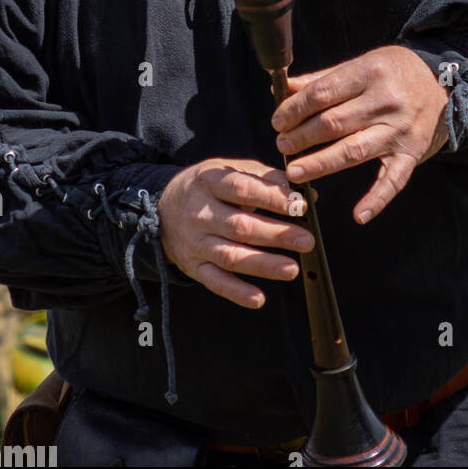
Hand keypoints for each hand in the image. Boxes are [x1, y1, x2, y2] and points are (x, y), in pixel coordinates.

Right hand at [157, 158, 314, 308]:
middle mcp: (200, 213)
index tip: (300, 205)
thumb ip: (265, 177)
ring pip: (230, 256)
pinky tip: (259, 299)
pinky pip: (215, 282)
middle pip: (240, 226)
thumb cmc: (207, 187)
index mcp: (210, 182)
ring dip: (263, 264)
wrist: (161, 209)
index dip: (273, 198)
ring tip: (291, 269)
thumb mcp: (228, 170)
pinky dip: (236, 292)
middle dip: (276, 235)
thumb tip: (302, 190)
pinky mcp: (193, 266)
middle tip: (306, 240)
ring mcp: (196, 242)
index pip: (243, 189)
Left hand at [273, 45, 448, 223]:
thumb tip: (282, 89)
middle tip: (282, 146)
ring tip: (295, 172)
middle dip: (301, 137)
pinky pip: (394, 180)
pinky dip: (377, 200)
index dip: (295, 109)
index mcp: (370, 73)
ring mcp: (399, 130)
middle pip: (334, 123)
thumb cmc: (396, 72)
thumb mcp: (362, 64)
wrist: (445, 83)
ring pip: (354, 150)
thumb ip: (323, 79)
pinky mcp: (411, 154)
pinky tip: (358, 215)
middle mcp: (386, 101)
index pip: (323, 93)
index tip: (278, 121)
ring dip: (321, 163)